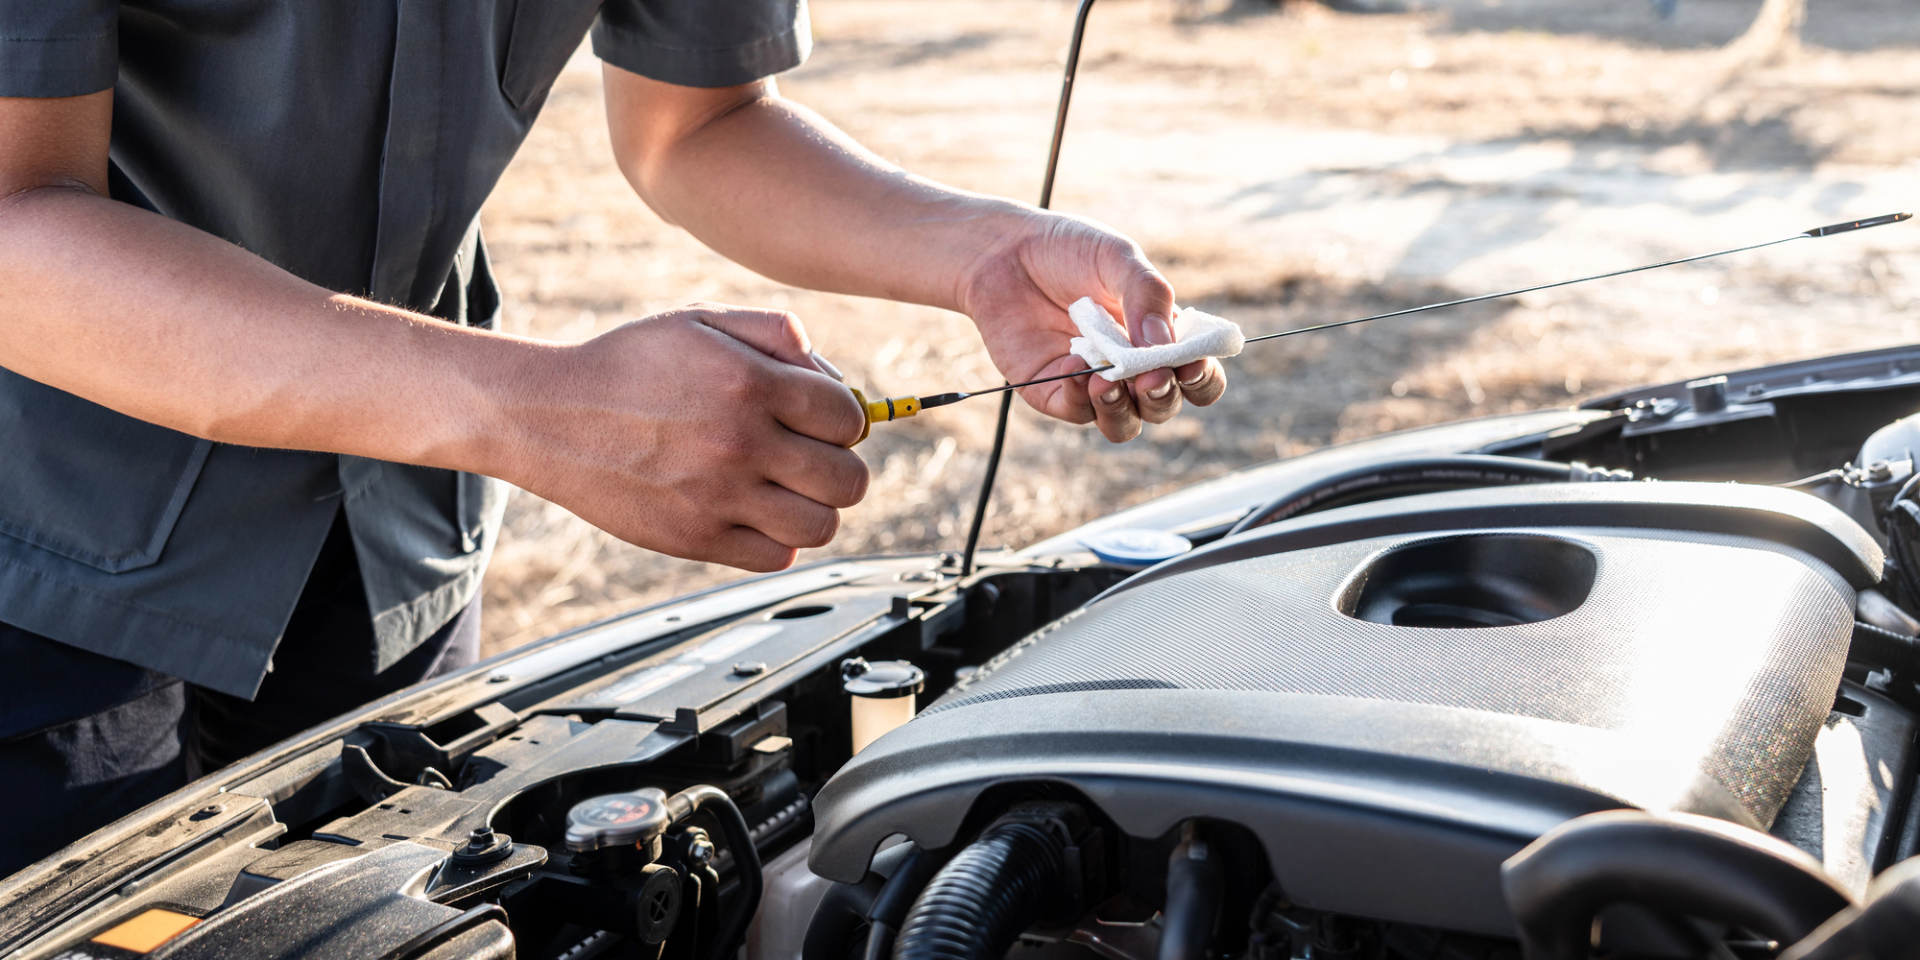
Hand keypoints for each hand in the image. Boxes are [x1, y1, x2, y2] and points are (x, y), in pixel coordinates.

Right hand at [497, 304, 868, 570]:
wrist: (552, 414)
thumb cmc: (629, 365)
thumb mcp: (702, 322)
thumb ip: (776, 333)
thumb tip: (832, 377)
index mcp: (750, 384)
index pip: (848, 418)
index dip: (845, 419)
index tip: (823, 421)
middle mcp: (740, 444)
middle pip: (847, 480)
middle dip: (839, 467)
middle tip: (812, 458)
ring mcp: (718, 497)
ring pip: (820, 526)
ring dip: (814, 508)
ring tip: (788, 489)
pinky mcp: (695, 538)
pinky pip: (775, 556)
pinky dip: (777, 539)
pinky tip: (755, 511)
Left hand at [959, 212, 1227, 440]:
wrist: (1005, 251)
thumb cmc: (1069, 251)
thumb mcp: (1117, 259)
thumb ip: (1147, 295)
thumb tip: (1163, 343)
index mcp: (1159, 337)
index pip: (1196, 375)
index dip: (1202, 378)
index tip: (1191, 365)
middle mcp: (1131, 368)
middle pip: (1164, 406)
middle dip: (1163, 397)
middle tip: (1151, 376)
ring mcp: (1093, 384)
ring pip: (1123, 424)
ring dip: (1122, 410)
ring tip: (1107, 381)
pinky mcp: (1053, 391)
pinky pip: (1076, 412)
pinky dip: (1078, 395)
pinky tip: (1073, 365)